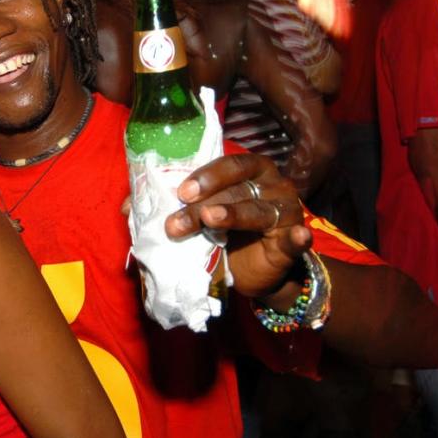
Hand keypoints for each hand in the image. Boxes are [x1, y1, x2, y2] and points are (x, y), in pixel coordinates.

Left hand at [168, 153, 312, 299]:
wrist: (252, 271)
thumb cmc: (229, 232)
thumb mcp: (206, 215)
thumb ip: (189, 204)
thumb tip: (138, 207)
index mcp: (254, 170)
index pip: (232, 165)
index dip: (208, 176)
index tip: (182, 192)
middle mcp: (274, 186)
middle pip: (238, 191)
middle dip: (203, 205)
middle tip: (176, 223)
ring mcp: (287, 213)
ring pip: (257, 212)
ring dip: (231, 216)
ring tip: (210, 218)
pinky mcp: (293, 244)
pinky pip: (294, 240)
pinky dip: (297, 238)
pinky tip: (298, 236)